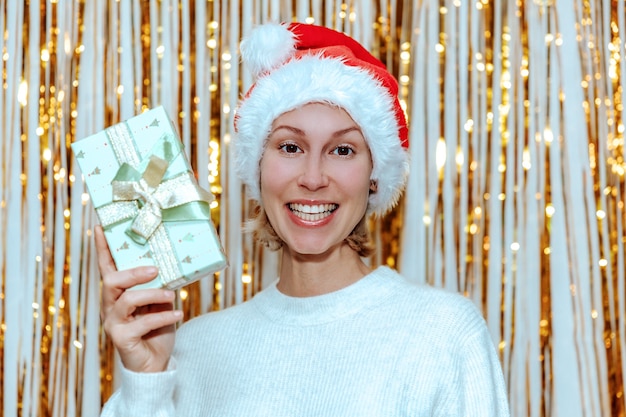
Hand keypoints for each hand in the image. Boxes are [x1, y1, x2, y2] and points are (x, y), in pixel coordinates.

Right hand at [95, 225, 181, 372]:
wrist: (156, 362)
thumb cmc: (156, 329)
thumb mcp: (160, 303)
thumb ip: (160, 285)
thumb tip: (173, 265)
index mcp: (118, 293)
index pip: (107, 267)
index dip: (103, 248)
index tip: (100, 227)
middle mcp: (110, 306)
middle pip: (112, 281)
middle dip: (133, 273)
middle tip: (155, 270)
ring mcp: (114, 323)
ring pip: (127, 300)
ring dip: (153, 294)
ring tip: (172, 296)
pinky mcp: (121, 339)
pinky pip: (142, 323)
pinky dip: (163, 317)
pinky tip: (178, 314)